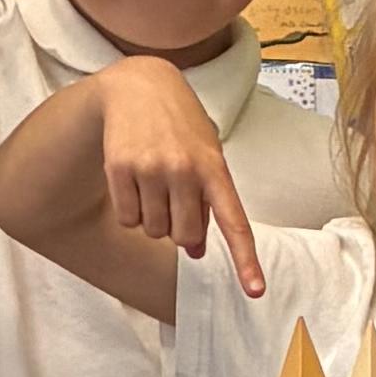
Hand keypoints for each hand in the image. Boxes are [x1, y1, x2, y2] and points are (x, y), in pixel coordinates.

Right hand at [98, 52, 260, 294]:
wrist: (139, 84)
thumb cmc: (180, 126)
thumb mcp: (204, 156)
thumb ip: (207, 203)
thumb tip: (196, 251)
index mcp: (214, 167)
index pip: (235, 222)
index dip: (245, 260)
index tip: (256, 291)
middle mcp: (184, 169)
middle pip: (184, 238)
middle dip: (179, 230)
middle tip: (174, 200)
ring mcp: (151, 168)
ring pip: (153, 231)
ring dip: (153, 218)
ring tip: (153, 181)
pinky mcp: (119, 168)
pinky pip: (127, 219)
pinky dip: (129, 211)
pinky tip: (133, 180)